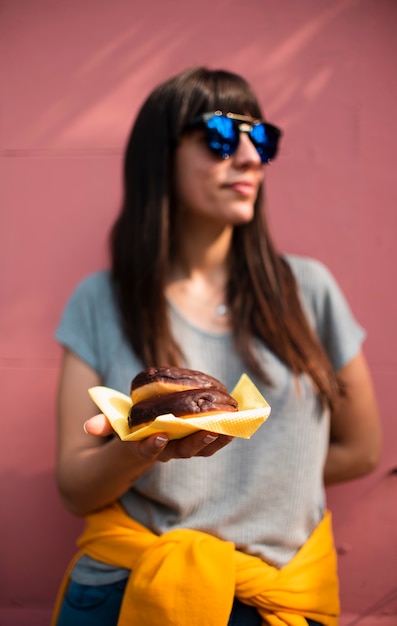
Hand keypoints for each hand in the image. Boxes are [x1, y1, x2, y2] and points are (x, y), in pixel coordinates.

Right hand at [84, 413, 233, 461]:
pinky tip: (237, 423)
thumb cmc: (127, 428)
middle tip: (210, 433)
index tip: (159, 436)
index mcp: (142, 447)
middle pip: (181, 451)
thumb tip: (88, 426)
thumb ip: (104, 424)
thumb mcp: (114, 424)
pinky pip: (211, 442)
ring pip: (200, 449)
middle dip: (196, 443)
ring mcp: (181, 448)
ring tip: (231, 429)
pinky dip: (224, 434)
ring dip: (217, 440)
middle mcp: (164, 451)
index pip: (146, 451)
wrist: (137, 445)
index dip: (152, 446)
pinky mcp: (195, 442)